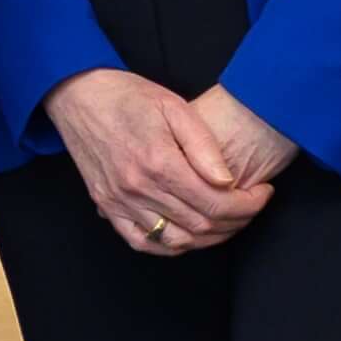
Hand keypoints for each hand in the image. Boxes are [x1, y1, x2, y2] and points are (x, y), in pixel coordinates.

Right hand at [42, 68, 275, 258]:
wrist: (77, 95)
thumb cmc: (127, 96)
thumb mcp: (174, 106)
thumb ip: (204, 146)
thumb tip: (227, 181)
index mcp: (158, 163)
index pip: (217, 204)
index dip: (249, 206)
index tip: (263, 193)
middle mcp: (137, 188)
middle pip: (201, 226)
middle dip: (237, 221)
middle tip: (251, 205)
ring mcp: (119, 201)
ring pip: (176, 240)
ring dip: (210, 237)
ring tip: (227, 219)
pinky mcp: (106, 205)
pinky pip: (142, 242)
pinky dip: (171, 246)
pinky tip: (188, 234)